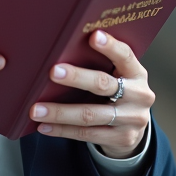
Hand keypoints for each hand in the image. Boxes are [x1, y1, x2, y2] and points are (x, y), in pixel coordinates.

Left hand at [31, 30, 153, 158]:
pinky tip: (44, 126)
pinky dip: (62, 130)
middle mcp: (139, 96)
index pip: (125, 55)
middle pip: (103, 85)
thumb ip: (101, 64)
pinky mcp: (121, 139)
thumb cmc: (118, 92)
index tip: (93, 36)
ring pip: (90, 115)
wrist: (134, 127)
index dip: (110, 46)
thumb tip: (63, 50)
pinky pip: (86, 134)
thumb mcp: (118, 76)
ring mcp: (131, 119)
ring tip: (36, 110)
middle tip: (52, 72)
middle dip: (76, 77)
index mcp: (137, 73)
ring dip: (60, 112)